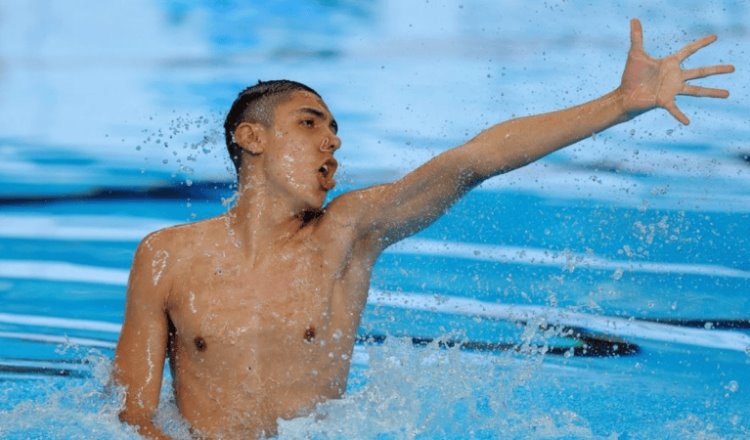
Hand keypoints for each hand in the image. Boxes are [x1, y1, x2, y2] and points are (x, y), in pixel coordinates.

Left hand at [619, 18, 734, 124]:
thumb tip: (634, 19)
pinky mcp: (664, 101)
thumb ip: (636, 37)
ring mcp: (671, 89)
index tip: (714, 37)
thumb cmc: (631, 75)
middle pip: (700, 71)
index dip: (701, 43)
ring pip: (696, 90)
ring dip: (711, 92)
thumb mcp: (635, 54)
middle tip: (733, 68)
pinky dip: (680, 115)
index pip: (689, 51)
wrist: (624, 94)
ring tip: (727, 94)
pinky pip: (674, 109)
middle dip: (716, 70)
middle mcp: (675, 77)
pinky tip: (687, 122)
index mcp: (670, 64)